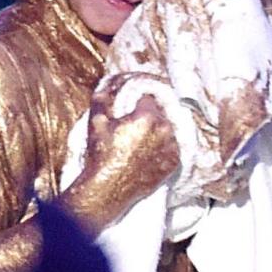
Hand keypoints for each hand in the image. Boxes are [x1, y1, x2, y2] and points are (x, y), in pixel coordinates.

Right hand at [73, 76, 178, 229]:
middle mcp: (165, 130)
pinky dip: (163, 146)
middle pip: (160, 112)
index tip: (131, 108)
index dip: (138, 100)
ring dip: (157, 130)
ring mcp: (172, 147)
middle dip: (149, 115)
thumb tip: (109, 82)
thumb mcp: (97, 121)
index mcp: (148, 116)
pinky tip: (148, 152)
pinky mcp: (174, 163)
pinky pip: (171, 147)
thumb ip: (104, 97)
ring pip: (167, 129)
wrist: (108, 189)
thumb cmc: (101, 155)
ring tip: (140, 139)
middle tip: (134, 125)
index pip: (149, 97)